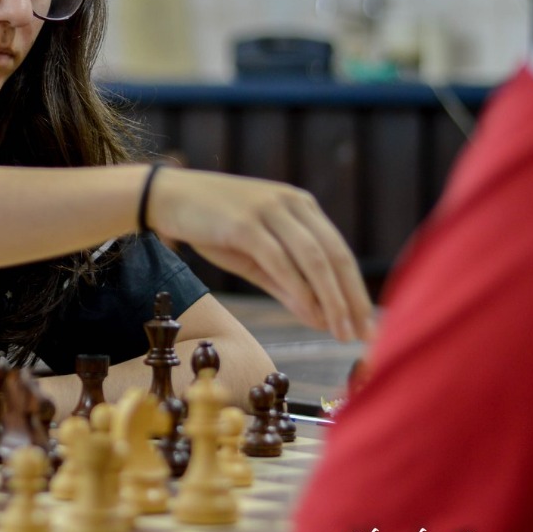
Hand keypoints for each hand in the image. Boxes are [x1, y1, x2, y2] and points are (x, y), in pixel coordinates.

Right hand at [147, 168, 373, 341]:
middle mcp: (291, 204)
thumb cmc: (211, 226)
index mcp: (300, 206)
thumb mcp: (253, 258)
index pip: (339, 252)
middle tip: (361, 334)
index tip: (366, 324)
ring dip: (331, 299)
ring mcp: (269, 210)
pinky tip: (310, 313)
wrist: (166, 197)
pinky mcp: (245, 223)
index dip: (355, 290)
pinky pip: (280, 260)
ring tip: (339, 330)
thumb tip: (320, 319)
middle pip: (334, 255)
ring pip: (313, 259)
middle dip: (350, 298)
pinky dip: (299, 289)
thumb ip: (286, 286)